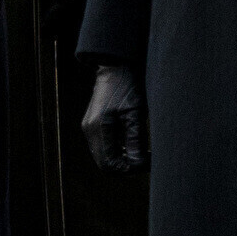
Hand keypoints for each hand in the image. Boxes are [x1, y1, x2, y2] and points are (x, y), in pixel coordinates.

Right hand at [82, 60, 147, 174]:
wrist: (115, 66)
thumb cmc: (128, 85)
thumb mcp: (136, 112)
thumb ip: (135, 139)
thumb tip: (138, 164)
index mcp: (99, 127)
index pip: (109, 164)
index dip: (129, 169)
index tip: (147, 162)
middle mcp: (89, 129)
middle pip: (104, 163)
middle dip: (125, 166)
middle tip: (146, 159)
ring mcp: (89, 127)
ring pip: (103, 156)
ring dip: (122, 159)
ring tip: (142, 152)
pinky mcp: (92, 124)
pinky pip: (103, 146)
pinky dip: (116, 150)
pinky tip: (131, 144)